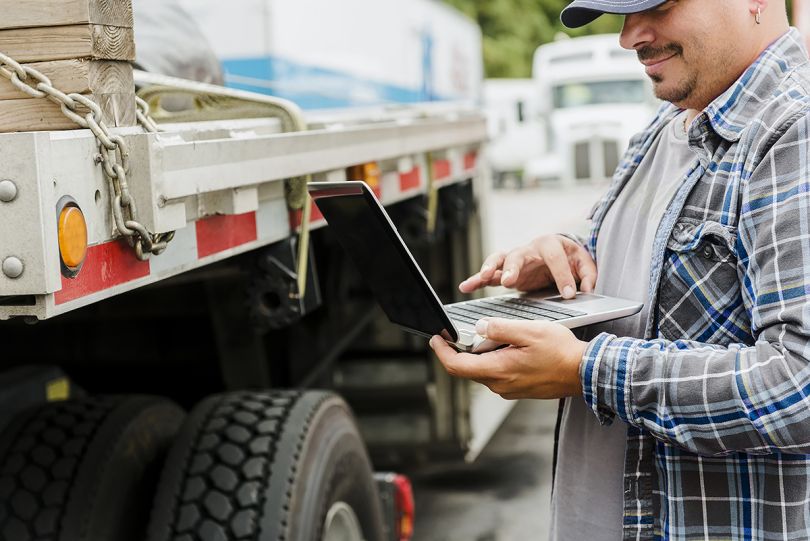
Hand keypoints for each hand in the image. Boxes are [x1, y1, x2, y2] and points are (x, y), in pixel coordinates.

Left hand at [429, 318, 587, 399]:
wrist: (584, 372)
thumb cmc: (561, 351)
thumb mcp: (529, 331)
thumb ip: (500, 329)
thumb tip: (480, 328)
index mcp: (499, 370)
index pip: (457, 366)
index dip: (441, 352)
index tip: (435, 339)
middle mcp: (500, 384)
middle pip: (467, 369)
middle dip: (460, 350)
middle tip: (459, 332)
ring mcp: (509, 389)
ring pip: (483, 371)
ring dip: (481, 354)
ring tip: (493, 336)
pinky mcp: (517, 389)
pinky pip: (497, 374)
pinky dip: (494, 360)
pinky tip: (508, 347)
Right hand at [459, 235, 595, 298]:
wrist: (557, 254)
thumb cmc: (569, 258)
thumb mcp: (583, 263)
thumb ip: (588, 275)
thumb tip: (587, 289)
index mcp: (550, 244)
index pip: (555, 258)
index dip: (562, 276)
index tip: (567, 294)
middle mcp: (529, 249)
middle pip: (519, 254)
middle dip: (514, 267)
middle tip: (511, 281)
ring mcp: (515, 259)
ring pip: (499, 259)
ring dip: (491, 268)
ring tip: (485, 278)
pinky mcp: (506, 271)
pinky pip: (489, 274)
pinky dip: (477, 279)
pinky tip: (465, 286)